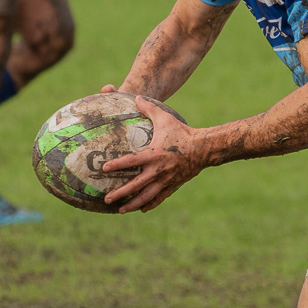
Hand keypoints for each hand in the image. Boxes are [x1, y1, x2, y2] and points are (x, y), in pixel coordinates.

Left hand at [101, 96, 203, 212]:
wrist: (203, 148)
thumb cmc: (182, 132)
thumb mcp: (165, 119)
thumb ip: (149, 109)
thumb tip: (137, 97)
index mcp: (153, 155)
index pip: (130, 162)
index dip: (116, 165)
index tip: (104, 169)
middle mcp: (157, 171)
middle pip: (135, 186)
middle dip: (120, 194)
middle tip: (107, 199)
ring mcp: (165, 180)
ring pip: (146, 196)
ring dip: (132, 204)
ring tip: (120, 210)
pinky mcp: (172, 185)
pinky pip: (159, 198)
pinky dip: (150, 204)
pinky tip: (141, 209)